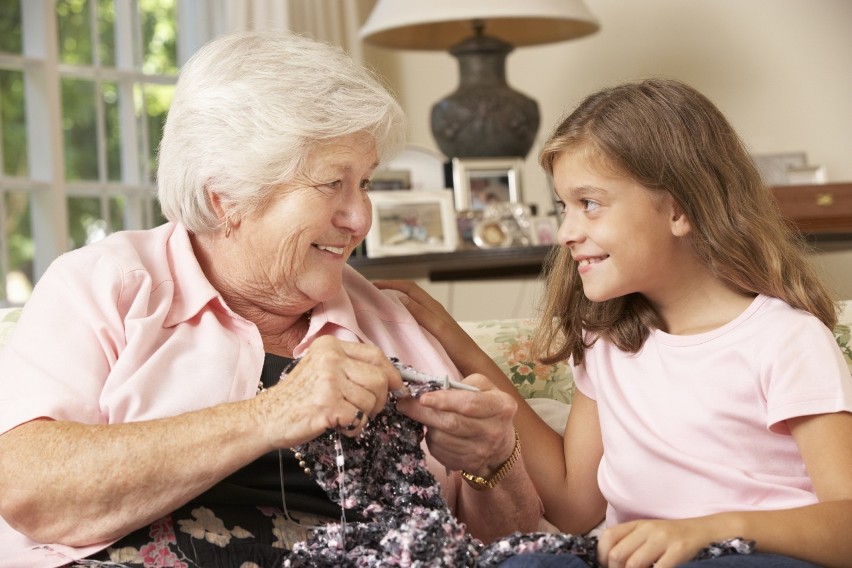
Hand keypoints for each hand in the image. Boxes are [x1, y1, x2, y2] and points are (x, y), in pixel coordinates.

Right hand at [249, 335, 402, 448]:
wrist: (266, 417)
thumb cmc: (298, 396)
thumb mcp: (322, 368)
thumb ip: (351, 366)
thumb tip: (393, 378)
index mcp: (330, 345)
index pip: (376, 355)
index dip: (391, 374)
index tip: (396, 387)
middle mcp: (330, 358)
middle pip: (379, 379)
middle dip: (379, 400)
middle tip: (364, 410)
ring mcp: (329, 380)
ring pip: (371, 401)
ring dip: (363, 415)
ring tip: (344, 416)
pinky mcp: (328, 404)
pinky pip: (359, 419)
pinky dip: (354, 428)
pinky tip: (338, 425)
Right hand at [374, 280, 487, 375]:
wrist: (473, 366)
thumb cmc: (459, 348)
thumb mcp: (439, 329)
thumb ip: (422, 313)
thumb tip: (400, 297)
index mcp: (433, 307)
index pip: (409, 287)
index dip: (390, 283)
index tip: (372, 285)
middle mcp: (431, 311)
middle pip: (406, 294)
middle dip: (388, 291)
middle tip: (368, 296)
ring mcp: (430, 322)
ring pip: (407, 307)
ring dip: (391, 304)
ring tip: (374, 309)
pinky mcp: (429, 334)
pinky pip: (410, 321)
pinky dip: (398, 318)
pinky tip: (389, 328)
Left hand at [396, 373, 516, 474]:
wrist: (500, 444)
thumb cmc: (488, 408)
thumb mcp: (485, 388)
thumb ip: (463, 384)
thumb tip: (432, 390)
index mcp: (501, 407)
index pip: (469, 404)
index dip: (443, 400)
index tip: (423, 397)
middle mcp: (494, 431)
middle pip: (451, 423)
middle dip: (423, 413)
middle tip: (404, 404)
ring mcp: (481, 451)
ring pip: (441, 439)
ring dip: (427, 426)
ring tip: (425, 417)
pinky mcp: (468, 464)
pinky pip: (439, 452)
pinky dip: (431, 440)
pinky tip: (434, 432)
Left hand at [598, 517, 719, 567]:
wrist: (704, 530)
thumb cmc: (672, 537)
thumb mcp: (648, 533)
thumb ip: (631, 542)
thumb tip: (610, 560)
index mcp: (637, 524)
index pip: (609, 536)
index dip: (602, 556)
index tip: (606, 567)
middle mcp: (648, 529)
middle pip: (618, 554)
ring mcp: (663, 538)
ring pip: (634, 563)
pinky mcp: (678, 550)